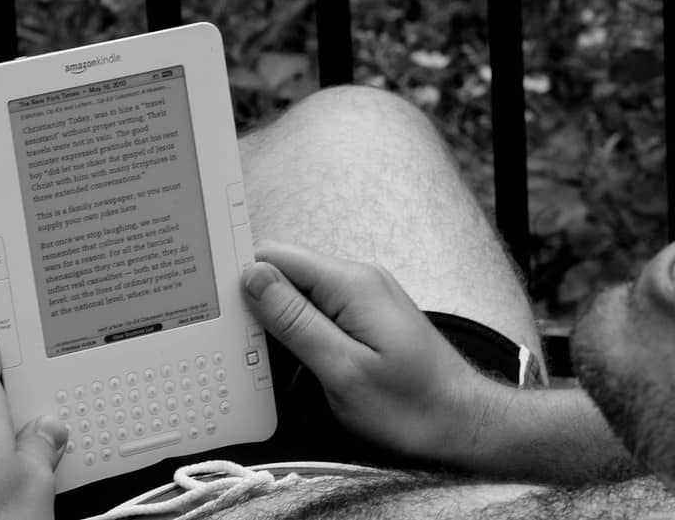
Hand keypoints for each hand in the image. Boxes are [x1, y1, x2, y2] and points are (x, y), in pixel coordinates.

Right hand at [243, 240, 493, 461]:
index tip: (215, 303)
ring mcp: (365, 296)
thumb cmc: (409, 405)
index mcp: (350, 283)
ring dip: (278, 320)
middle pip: (286, 272)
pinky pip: (320, 309)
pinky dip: (300, 329)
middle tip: (237, 342)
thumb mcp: (341, 368)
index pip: (276, 255)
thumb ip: (294, 320)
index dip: (240, 275)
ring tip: (266, 357)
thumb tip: (253, 277)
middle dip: (257, 301)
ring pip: (300, 292)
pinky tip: (293, 358)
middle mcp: (358, 279)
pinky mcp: (367, 315)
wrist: (459, 421)